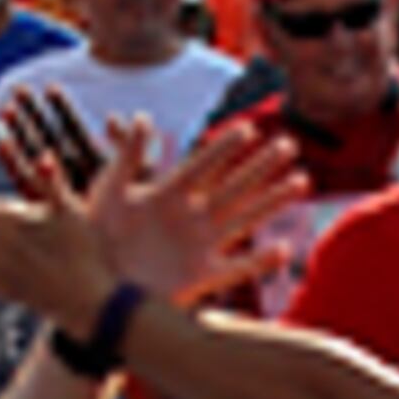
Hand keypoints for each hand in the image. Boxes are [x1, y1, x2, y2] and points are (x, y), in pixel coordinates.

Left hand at [90, 106, 307, 307]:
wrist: (98, 281)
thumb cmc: (98, 234)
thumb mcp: (109, 189)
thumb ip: (125, 154)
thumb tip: (142, 117)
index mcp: (168, 194)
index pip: (203, 164)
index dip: (225, 147)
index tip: (248, 128)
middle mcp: (190, 217)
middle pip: (233, 186)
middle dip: (260, 166)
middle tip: (288, 144)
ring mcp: (199, 245)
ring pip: (244, 218)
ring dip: (272, 201)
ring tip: (301, 180)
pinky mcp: (201, 276)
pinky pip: (237, 267)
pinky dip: (261, 260)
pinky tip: (283, 248)